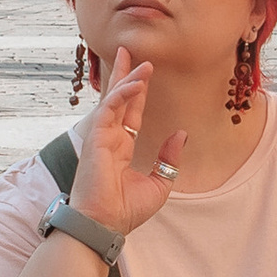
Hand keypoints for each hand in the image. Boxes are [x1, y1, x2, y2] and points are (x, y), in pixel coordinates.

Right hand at [71, 52, 187, 240]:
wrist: (104, 226)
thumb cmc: (125, 211)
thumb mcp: (159, 185)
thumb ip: (169, 159)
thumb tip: (180, 134)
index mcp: (121, 149)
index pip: (130, 113)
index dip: (137, 93)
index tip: (144, 73)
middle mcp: (109, 139)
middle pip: (117, 99)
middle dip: (123, 75)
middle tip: (128, 51)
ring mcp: (101, 138)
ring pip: (113, 100)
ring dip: (126, 79)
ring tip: (139, 61)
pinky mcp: (95, 139)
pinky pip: (109, 110)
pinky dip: (121, 95)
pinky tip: (135, 83)